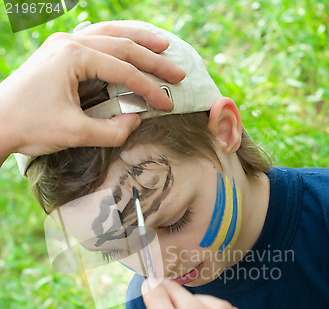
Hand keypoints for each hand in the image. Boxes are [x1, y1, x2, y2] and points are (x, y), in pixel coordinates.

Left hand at [0, 21, 184, 158]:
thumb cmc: (31, 126)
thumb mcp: (75, 134)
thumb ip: (112, 131)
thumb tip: (135, 122)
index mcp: (74, 57)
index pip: (124, 71)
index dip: (149, 89)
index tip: (167, 104)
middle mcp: (70, 43)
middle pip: (122, 45)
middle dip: (153, 60)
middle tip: (178, 71)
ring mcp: (62, 44)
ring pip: (109, 34)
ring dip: (138, 40)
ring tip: (162, 45)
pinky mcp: (58, 52)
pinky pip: (94, 38)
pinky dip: (116, 41)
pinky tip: (128, 45)